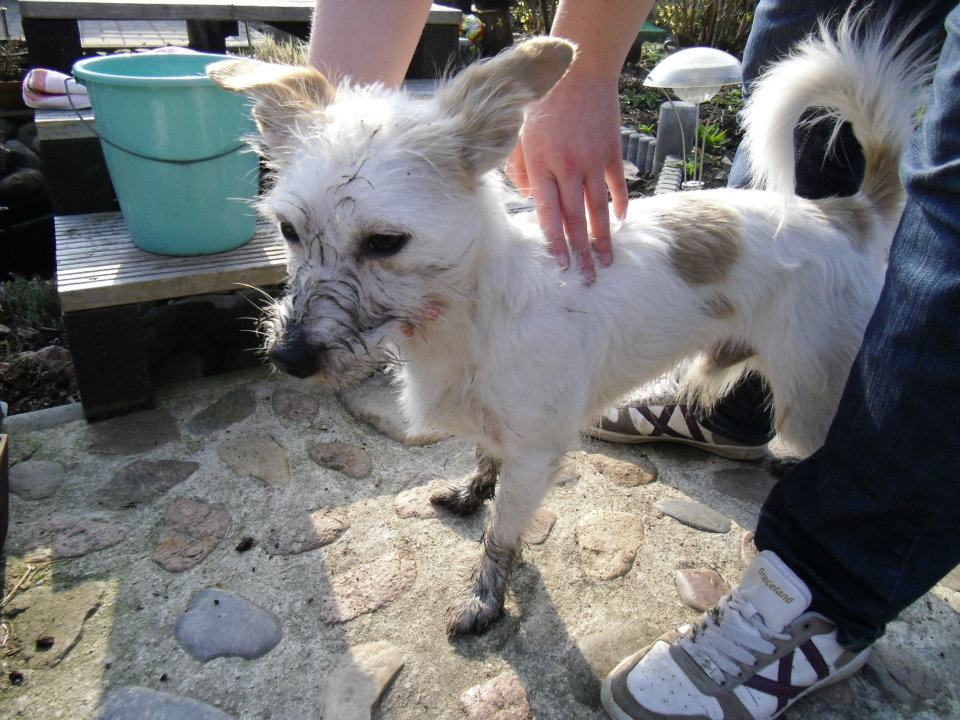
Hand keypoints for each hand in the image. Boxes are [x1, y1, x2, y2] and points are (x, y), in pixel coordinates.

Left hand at [506, 68, 628, 282]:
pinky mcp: (611, 150)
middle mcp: (568, 167)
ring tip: (607, 261)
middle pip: (575, 219)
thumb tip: (528, 198)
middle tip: (587, 278)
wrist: (579, 68)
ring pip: (599, 208)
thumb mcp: (519, 134)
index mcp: (541, 165)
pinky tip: (620, 223)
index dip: (555, 242)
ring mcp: (592, 160)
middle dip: (581, 252)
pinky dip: (620, 205)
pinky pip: (617, 185)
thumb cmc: (542, 102)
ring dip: (602, 238)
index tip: (560, 265)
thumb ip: (519, 169)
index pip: (547, 214)